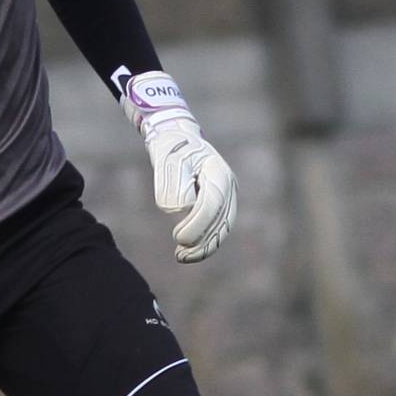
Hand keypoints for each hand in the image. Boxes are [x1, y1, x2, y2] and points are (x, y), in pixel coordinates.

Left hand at [121, 71, 234, 262]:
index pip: (212, 204)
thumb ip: (172, 184)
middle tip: (179, 253)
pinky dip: (206, 243)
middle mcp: (229, 185)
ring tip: (182, 257)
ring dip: (204, 247)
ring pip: (222, 229)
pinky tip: (188, 253)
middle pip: (222, 221)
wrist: (177, 137)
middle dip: (201, 241)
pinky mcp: (221, 205)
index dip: (197, 225)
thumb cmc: (171, 147)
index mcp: (218, 172)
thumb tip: (179, 209)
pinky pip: (218, 228)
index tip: (177, 238)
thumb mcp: (166, 161)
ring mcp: (228, 195)